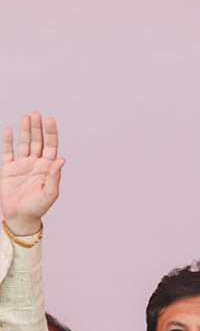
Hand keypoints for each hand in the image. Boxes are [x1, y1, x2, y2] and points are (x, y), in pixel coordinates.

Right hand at [0, 112, 64, 235]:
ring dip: (25, 131)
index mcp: (47, 168)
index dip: (51, 133)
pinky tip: (9, 130)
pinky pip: (7, 152)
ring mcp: (22, 165)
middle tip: (36, 114)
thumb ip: (55, 176)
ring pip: (24, 143)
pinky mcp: (8, 169)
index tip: (50, 120)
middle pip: (38, 141)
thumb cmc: (38, 207)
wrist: (19, 217)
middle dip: (38, 128)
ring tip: (26, 117)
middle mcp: (36, 164)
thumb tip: (61, 159)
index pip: (51, 146)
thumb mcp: (50, 193)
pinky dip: (8, 141)